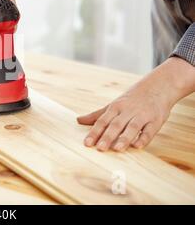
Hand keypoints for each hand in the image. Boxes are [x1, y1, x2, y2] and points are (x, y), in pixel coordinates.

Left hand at [77, 57, 194, 151]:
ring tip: (117, 149)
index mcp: (115, 107)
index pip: (102, 121)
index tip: (86, 144)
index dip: (94, 132)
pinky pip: (149, 130)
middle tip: (99, 148)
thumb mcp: (113, 105)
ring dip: (125, 137)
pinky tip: (137, 146)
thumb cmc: (131, 99)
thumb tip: (78, 120)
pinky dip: (144, 138)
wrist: (158, 86)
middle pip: (116, 124)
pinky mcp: (156, 120)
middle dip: (107, 136)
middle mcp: (127, 111)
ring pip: (132, 127)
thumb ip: (97, 115)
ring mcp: (142, 115)